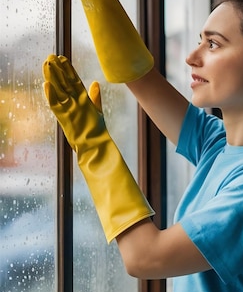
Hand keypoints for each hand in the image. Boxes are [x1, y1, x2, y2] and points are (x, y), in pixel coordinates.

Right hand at [42, 54, 154, 242]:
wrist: (130, 229)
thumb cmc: (136, 214)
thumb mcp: (135, 191)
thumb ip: (135, 187)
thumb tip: (143, 190)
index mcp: (101, 156)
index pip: (94, 122)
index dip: (90, 101)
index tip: (93, 84)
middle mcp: (89, 152)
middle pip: (75, 111)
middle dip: (66, 85)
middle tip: (56, 62)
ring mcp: (84, 152)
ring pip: (68, 111)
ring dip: (57, 86)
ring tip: (49, 63)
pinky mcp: (83, 152)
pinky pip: (70, 124)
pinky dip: (58, 105)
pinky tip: (48, 87)